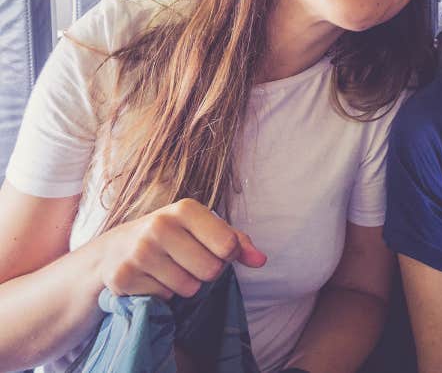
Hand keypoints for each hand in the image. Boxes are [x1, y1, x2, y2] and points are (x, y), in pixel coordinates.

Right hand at [95, 198, 265, 299]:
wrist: (113, 250)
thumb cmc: (172, 236)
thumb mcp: (202, 229)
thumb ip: (237, 242)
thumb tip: (262, 260)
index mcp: (186, 208)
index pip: (228, 245)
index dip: (227, 255)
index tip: (215, 250)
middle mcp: (161, 225)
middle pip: (211, 270)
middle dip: (205, 272)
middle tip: (188, 261)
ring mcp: (140, 251)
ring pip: (189, 288)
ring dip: (184, 285)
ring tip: (168, 269)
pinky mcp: (123, 277)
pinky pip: (165, 298)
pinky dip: (163, 294)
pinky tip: (151, 278)